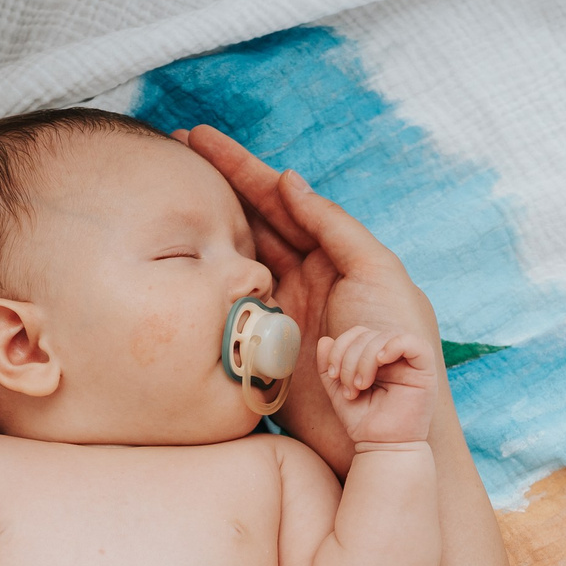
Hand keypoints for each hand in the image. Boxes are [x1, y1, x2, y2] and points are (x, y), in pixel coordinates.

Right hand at [182, 125, 438, 472]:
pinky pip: (225, 309)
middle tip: (170, 150)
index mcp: (335, 254)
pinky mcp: (260, 351)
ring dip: (203, 228)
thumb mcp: (378, 274)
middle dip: (213, 186)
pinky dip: (202, 285)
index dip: (240, 168)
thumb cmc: (399, 348)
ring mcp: (279, 314)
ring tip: (166, 195)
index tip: (200, 139)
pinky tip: (175, 263)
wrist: (387, 426)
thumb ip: (336, 227)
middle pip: (251, 221)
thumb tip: (290, 181)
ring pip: (235, 260)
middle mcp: (304, 278)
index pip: (280, 199)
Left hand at [320, 324, 434, 445]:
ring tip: (360, 386)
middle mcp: (394, 356)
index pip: (358, 333)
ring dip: (365, 359)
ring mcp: (410, 362)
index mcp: (375, 358)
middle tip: (349, 387)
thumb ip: (328, 366)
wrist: (381, 446)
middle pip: (369, 334)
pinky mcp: (426, 371)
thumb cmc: (363, 421)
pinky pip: (416, 343)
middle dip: (350, 358)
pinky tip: (381, 361)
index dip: (340, 347)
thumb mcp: (338, 391)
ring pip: (386, 337)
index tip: (332, 375)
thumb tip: (324, 340)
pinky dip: (394, 345)